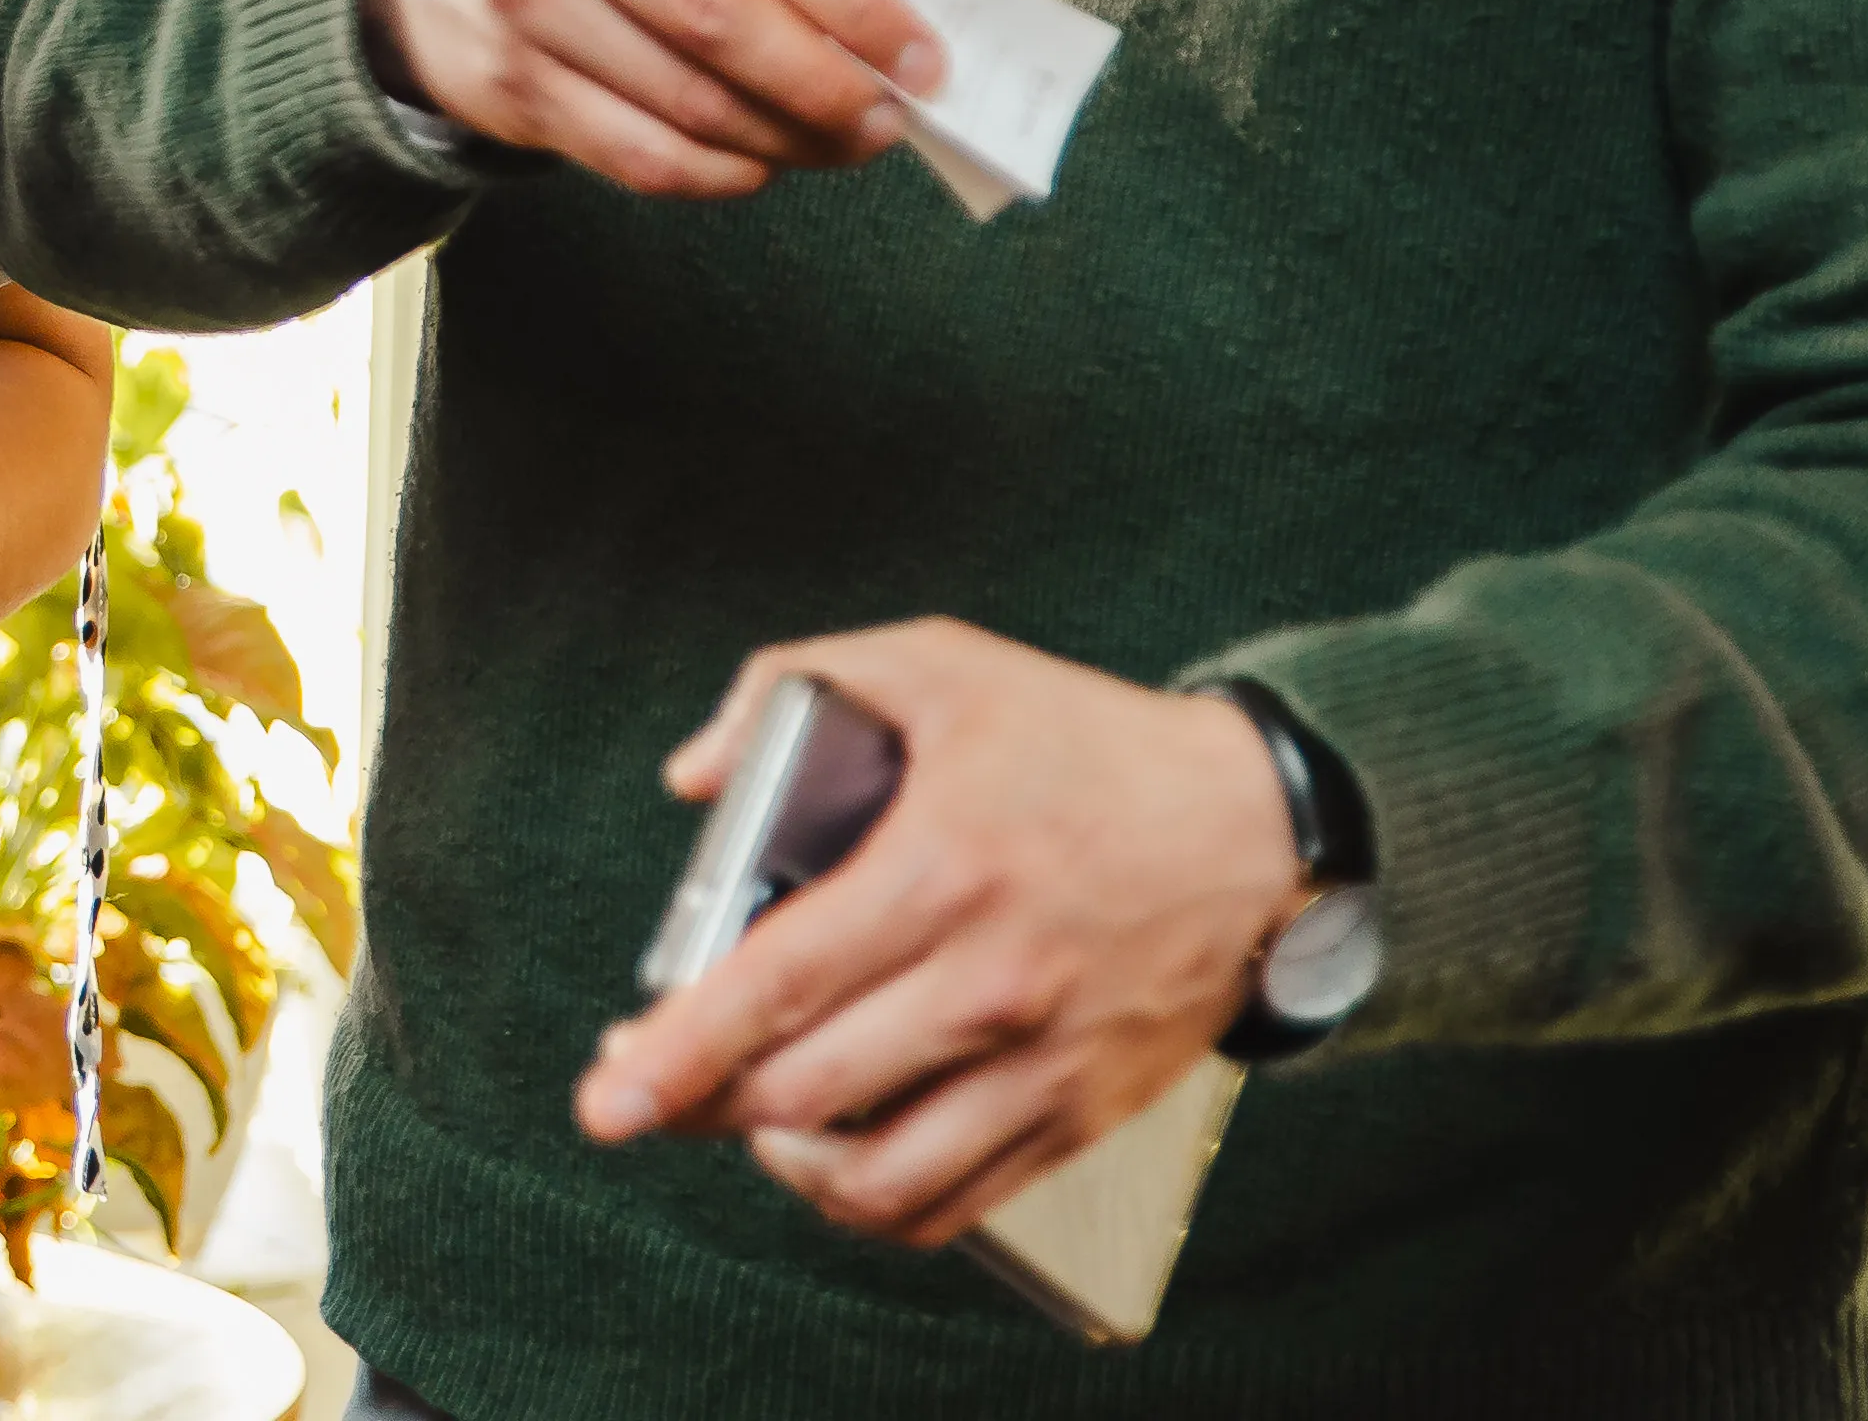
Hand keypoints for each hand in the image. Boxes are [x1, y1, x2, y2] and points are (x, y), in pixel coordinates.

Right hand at [372, 0, 937, 196]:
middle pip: (720, 20)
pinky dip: (720, 174)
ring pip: (688, 101)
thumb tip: (879, 29)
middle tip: (891, 117)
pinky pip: (641, 156)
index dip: (857, 6)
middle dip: (829, 84)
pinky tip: (760, 163)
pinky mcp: (511, 86)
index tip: (923, 56)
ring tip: (843, 142)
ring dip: (787, 138)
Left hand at [578, 621, 1301, 1247]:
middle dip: (700, 1106)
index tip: (608, 1096)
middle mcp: (989, 984)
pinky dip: (875, 1203)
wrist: (1260, 832)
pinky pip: (956, 1203)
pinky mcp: (1080, 1114)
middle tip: (646, 1088)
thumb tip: (693, 779)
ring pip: (879, 1177)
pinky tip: (832, 1157)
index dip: (679, 1050)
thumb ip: (789, 687)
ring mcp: (1041, 1065)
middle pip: (805, 1093)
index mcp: (940, 871)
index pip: (776, 985)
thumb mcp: (938, 663)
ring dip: (783, 1165)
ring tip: (744, 1118)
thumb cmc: (1084, 743)